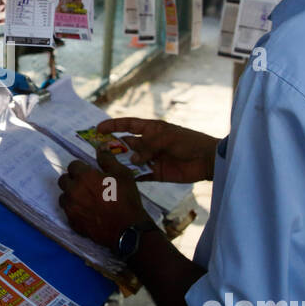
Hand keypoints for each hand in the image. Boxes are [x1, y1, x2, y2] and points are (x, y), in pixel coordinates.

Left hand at [57, 148, 150, 248]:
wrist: (128, 229)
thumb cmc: (126, 199)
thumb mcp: (122, 174)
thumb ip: (108, 159)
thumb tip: (101, 148)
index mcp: (84, 177)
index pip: (73, 165)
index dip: (82, 168)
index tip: (90, 173)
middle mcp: (73, 191)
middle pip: (64, 180)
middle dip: (73, 180)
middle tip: (87, 185)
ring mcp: (71, 208)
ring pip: (63, 197)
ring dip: (71, 195)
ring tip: (86, 199)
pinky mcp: (72, 222)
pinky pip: (68, 212)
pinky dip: (74, 210)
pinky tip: (87, 211)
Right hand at [95, 117, 219, 182]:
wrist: (206, 160)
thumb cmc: (188, 142)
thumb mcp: (166, 139)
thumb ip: (147, 147)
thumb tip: (132, 159)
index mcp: (151, 130)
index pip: (127, 125)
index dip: (112, 126)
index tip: (98, 129)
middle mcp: (148, 143)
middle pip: (126, 144)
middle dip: (113, 146)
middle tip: (98, 151)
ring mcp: (151, 159)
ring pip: (131, 160)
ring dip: (120, 163)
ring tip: (106, 167)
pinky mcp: (156, 173)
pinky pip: (140, 176)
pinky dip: (132, 178)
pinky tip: (121, 180)